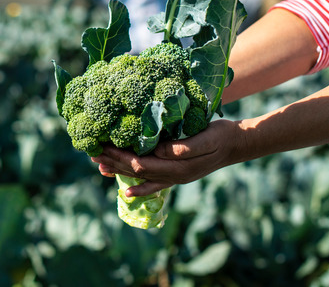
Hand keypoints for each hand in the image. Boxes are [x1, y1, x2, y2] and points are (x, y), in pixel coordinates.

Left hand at [91, 119, 241, 196]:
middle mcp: (173, 176)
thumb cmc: (221, 136)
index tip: (102, 146)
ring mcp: (175, 177)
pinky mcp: (177, 175)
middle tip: (91, 152)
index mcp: (177, 167)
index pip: (141, 163)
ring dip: (119, 171)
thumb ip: (185, 147)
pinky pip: (154, 184)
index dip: (119, 156)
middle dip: (113, 161)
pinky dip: (139, 188)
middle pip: (136, 171)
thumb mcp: (207, 137)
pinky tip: (126, 192)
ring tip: (98, 164)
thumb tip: (161, 152)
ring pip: (141, 177)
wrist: (237, 144)